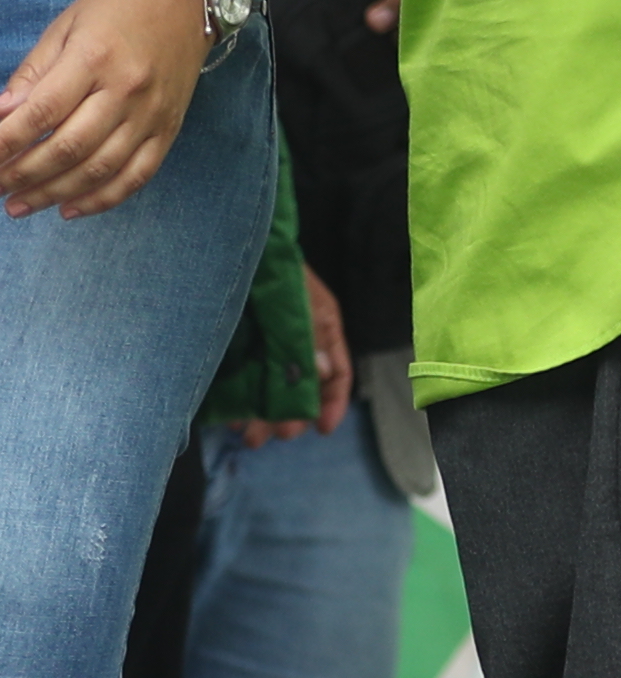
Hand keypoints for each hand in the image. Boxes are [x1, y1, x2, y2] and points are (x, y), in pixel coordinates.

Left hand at [0, 0, 214, 220]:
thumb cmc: (117, 7)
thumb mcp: (65, 28)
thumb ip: (33, 75)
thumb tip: (0, 119)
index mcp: (94, 58)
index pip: (40, 113)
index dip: (4, 142)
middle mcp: (127, 91)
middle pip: (69, 148)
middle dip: (22, 174)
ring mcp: (153, 114)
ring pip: (100, 169)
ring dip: (54, 193)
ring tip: (19, 205)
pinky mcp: (170, 129)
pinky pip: (138, 175)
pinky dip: (103, 199)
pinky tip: (70, 209)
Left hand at [231, 264, 358, 445]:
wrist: (225, 242)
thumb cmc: (270, 265)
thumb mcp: (299, 299)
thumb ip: (312, 335)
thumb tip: (323, 374)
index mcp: (323, 328)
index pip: (338, 373)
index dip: (333, 402)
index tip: (323, 428)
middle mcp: (296, 341)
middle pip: (301, 388)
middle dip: (291, 416)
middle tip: (277, 434)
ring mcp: (265, 344)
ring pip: (268, 388)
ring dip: (261, 414)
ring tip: (247, 434)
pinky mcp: (235, 345)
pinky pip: (239, 380)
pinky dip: (236, 400)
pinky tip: (228, 415)